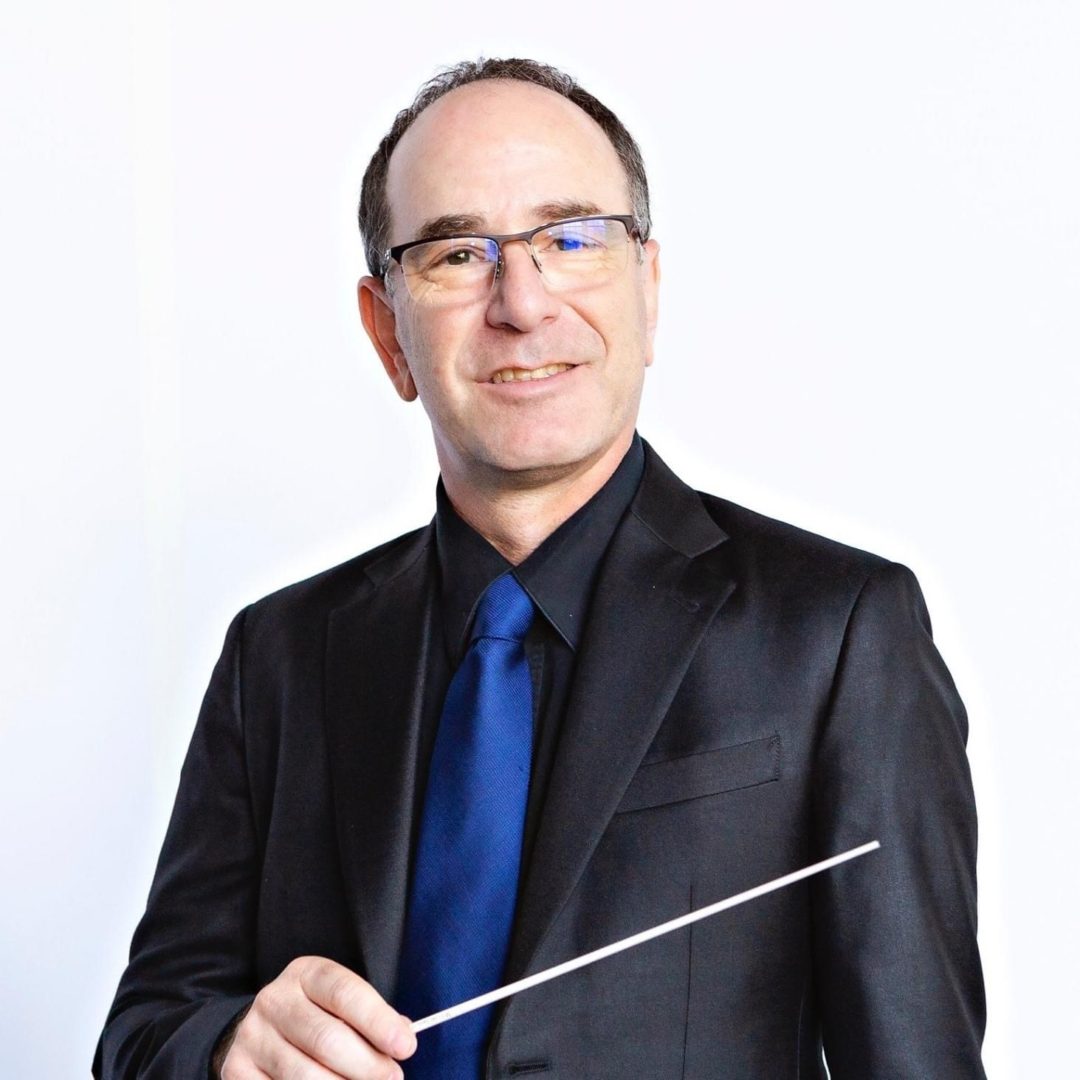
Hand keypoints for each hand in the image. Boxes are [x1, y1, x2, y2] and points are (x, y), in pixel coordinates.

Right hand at [218, 956, 416, 1078]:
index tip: (406, 1046)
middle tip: (393, 1077)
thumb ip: (368, 1017)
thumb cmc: (315, 1015)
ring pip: (305, 1076)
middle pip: (327, 1039)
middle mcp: (275, 1001)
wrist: (258, 1031)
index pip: (345, 993)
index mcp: (306, 974)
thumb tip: (403, 1037)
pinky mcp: (237, 1073)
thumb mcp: (338, 1002)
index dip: (378, 1021)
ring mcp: (253, 1038)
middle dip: (367, 1065)